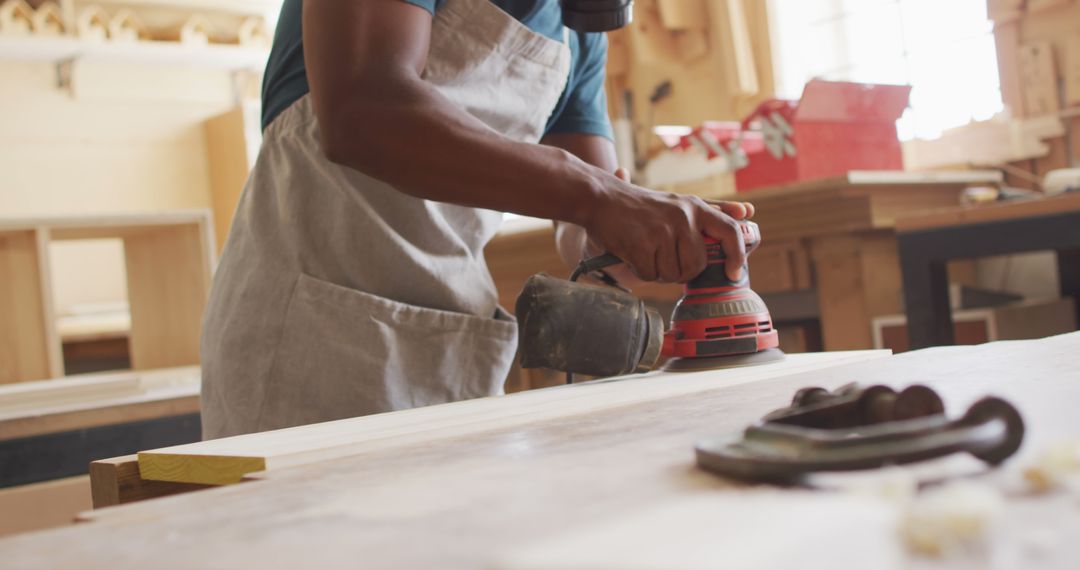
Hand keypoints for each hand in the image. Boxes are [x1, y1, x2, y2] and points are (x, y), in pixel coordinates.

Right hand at [582, 169, 754, 282]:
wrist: (602, 199)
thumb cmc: (642, 206)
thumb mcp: (680, 203)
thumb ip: (713, 209)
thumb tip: (747, 212)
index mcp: (695, 207)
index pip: (730, 231)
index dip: (737, 255)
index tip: (733, 273)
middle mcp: (683, 217)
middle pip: (696, 265)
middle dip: (680, 270)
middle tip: (663, 256)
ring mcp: (662, 230)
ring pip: (673, 274)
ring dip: (658, 271)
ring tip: (647, 251)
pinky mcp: (642, 244)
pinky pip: (650, 275)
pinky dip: (641, 271)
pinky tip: (634, 253)